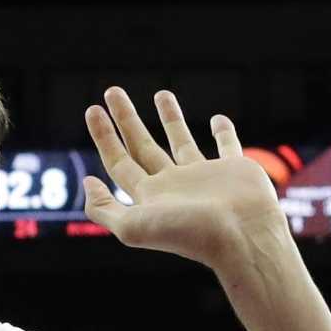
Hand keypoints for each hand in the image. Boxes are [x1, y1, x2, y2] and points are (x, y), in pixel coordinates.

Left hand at [82, 87, 291, 270]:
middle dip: (126, 119)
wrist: (242, 239)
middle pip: (142, 146)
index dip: (103, 136)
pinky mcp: (234, 169)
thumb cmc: (189, 235)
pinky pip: (227, 145)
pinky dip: (223, 132)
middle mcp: (174, 186)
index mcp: (150, 197)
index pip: (119, 162)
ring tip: (161, 93)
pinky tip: (217, 119)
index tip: (92, 109)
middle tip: (113, 91)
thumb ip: (104, 208)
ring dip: (170, 118)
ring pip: (182, 141)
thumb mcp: (133, 226)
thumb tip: (88, 182)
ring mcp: (205, 177)